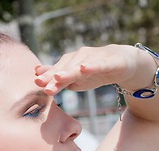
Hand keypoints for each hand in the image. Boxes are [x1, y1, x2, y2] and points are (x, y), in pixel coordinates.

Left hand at [34, 44, 149, 95]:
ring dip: (69, 71)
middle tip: (44, 84)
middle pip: (66, 68)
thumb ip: (57, 78)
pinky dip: (92, 66)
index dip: (47, 76)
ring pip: (80, 65)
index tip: (36, 83)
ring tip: (59, 77)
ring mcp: (95, 58)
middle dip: (54, 76)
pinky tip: (84, 68)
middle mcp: (81, 57)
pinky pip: (100, 64)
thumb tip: (37, 76)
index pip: (58, 71)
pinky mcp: (110, 61)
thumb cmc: (95, 71)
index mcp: (72, 63)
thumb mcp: (76, 79)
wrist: (122, 63)